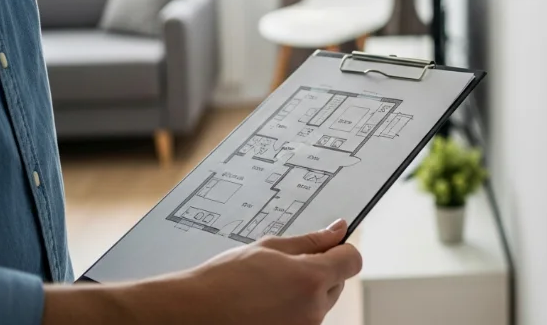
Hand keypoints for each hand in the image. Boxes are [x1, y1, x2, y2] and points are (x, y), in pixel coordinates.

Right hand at [177, 218, 360, 323]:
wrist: (193, 313)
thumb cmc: (224, 280)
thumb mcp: (269, 248)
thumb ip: (310, 241)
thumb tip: (337, 230)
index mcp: (311, 279)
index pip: (352, 260)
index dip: (342, 250)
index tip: (331, 246)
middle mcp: (313, 309)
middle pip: (337, 282)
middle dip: (320, 271)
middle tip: (285, 267)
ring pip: (320, 303)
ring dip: (305, 294)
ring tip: (268, 288)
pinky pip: (304, 320)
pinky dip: (293, 312)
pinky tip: (266, 306)